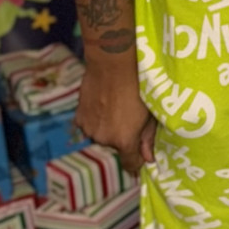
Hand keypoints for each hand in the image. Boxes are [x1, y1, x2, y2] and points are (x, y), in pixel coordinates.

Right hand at [76, 61, 156, 175]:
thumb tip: (148, 159)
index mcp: (124, 141)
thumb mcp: (150, 114)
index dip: (136, 162)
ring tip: (116, 108)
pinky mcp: (79, 117)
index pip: (130, 164)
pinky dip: (96, 119)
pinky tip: (103, 104)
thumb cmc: (138, 87)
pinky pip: (90, 126)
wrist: (113, 65)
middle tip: (130, 117)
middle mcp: (104, 139)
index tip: (139, 157)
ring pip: (102, 136)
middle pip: (116, 147)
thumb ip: (148, 139)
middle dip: (123, 137)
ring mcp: (89, 129)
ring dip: (108, 128)